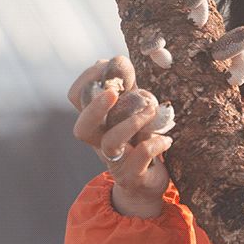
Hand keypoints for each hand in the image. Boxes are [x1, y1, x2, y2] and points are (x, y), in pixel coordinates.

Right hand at [67, 56, 171, 216]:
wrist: (145, 184)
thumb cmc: (139, 141)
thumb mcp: (132, 111)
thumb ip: (128, 88)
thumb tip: (118, 60)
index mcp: (97, 122)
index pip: (77, 99)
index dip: (87, 80)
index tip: (107, 65)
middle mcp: (99, 142)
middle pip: (82, 128)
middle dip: (95, 107)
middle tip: (113, 92)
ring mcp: (114, 162)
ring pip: (110, 142)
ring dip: (131, 122)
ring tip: (151, 111)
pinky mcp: (132, 176)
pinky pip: (139, 159)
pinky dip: (155, 144)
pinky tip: (166, 139)